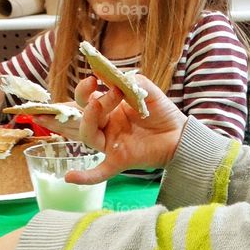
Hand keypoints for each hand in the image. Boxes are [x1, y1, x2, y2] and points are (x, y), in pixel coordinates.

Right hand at [39, 74, 185, 184]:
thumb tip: (109, 72)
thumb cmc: (162, 112)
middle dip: (76, 104)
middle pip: (81, 116)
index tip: (91, 79)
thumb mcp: (148, 91)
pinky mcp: (119, 160)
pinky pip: (99, 172)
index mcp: (109, 109)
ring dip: (88, 120)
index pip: (87, 99)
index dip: (83, 90)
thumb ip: (131, 81)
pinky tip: (69, 177)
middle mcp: (105, 126)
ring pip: (88, 135)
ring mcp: (110, 144)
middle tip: (86, 87)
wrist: (179, 134)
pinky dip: (85, 176)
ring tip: (96, 105)